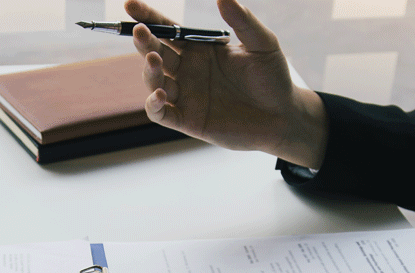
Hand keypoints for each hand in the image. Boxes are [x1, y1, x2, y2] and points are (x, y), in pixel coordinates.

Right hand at [125, 0, 327, 166]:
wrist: (283, 116)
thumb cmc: (273, 78)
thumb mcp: (262, 44)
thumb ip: (242, 20)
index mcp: (200, 48)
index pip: (168, 30)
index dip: (148, 17)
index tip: (130, 5)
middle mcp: (188, 70)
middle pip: (156, 52)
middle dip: (144, 42)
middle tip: (140, 32)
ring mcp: (186, 95)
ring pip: (154, 81)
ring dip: (150, 71)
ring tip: (155, 61)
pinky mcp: (188, 119)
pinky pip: (161, 113)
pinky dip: (154, 105)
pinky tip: (159, 96)